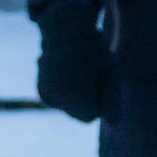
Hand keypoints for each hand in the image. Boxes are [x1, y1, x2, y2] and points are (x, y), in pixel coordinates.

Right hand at [34, 0, 107, 123]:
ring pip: (69, 108)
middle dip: (87, 100)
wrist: (66, 33)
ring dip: (76, 96)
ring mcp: (46, 94)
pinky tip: (67, 75)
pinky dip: (65, 92)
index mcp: (74, 96)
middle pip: (79, 114)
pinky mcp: (41, 91)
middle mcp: (55, 98)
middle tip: (89, 76)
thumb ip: (113, 100)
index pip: (91, 116)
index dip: (99, 101)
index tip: (99, 81)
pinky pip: (59, 101)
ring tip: (78, 73)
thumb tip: (115, 123)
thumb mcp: (111, 75)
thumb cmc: (94, 53)